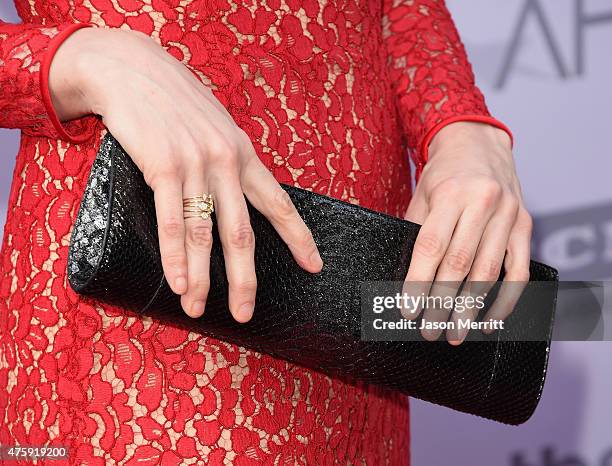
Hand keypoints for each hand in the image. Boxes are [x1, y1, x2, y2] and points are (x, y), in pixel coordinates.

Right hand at [49, 27, 322, 321]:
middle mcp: (227, 162)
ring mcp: (196, 165)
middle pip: (242, 233)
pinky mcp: (163, 166)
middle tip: (245, 312)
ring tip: (199, 309)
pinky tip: (178, 283)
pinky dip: (175, 258)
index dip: (299, 237)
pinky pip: (173, 222)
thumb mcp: (215, 128)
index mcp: (244, 155)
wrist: (134, 70)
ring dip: (202, 278)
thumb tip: (233, 199)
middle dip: (245, 279)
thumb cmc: (176, 104)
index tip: (315, 266)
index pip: (279, 203)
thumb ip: (228, 163)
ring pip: (205, 235)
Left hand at [402, 121, 531, 343]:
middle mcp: (483, 202)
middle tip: (430, 330)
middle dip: (442, 303)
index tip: (408, 310)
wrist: (478, 144)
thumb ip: (417, 233)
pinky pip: (518, 270)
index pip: (431, 247)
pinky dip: (505, 300)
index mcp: (451, 194)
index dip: (418, 282)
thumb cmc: (444, 175)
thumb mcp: (423, 196)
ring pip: (489, 271)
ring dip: (471, 308)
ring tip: (456, 333)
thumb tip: (407, 280)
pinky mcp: (526, 224)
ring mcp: (509, 214)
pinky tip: (490, 321)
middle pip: (460, 264)